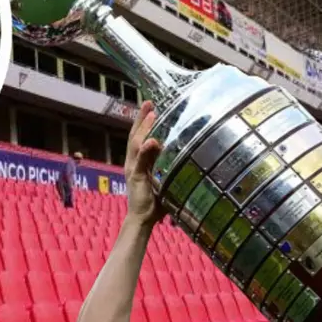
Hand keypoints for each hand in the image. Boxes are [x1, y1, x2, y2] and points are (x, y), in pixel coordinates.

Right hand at [124, 101, 164, 228]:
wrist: (142, 218)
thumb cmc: (155, 201)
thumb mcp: (163, 179)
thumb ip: (169, 166)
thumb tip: (188, 155)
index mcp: (138, 161)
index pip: (140, 137)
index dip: (143, 122)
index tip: (151, 107)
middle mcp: (133, 161)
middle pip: (135, 135)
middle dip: (141, 118)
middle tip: (149, 103)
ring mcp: (133, 168)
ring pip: (136, 143)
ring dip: (143, 128)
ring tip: (151, 115)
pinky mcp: (136, 176)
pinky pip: (141, 160)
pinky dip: (146, 150)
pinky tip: (153, 141)